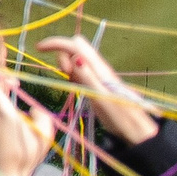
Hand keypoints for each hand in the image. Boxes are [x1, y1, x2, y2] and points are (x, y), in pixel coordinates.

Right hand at [38, 35, 158, 146]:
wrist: (138, 132)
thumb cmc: (121, 119)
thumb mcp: (101, 99)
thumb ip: (87, 77)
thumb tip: (74, 57)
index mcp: (100, 69)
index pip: (75, 44)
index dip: (56, 43)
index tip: (38, 49)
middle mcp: (99, 68)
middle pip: (76, 46)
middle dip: (62, 54)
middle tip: (64, 75)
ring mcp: (99, 75)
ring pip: (77, 58)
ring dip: (67, 65)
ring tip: (72, 84)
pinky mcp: (98, 83)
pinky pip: (81, 70)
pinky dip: (73, 74)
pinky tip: (76, 87)